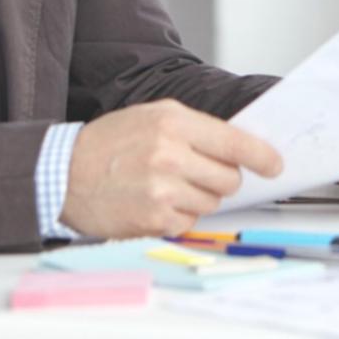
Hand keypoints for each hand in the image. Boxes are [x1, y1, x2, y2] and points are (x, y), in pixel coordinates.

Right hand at [59, 99, 281, 237]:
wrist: (62, 173)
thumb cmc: (110, 142)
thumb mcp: (153, 116)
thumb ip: (196, 128)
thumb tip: (239, 146)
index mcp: (173, 123)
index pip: (234, 142)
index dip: (261, 156)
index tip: (275, 165)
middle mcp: (169, 155)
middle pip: (229, 178)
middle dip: (221, 178)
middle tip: (195, 172)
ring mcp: (161, 190)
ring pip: (211, 202)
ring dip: (197, 198)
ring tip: (166, 185)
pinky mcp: (153, 219)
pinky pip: (189, 222)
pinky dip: (178, 216)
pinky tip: (154, 202)